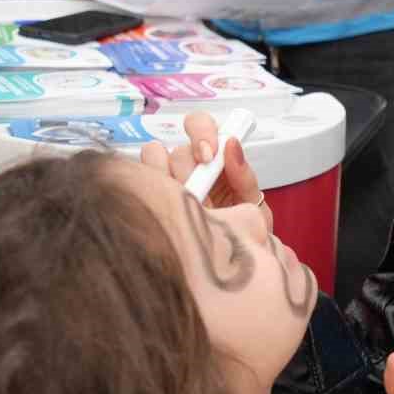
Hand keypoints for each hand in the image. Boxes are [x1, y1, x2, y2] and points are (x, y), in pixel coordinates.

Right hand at [138, 112, 269, 226]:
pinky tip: (167, 210)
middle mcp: (189, 166)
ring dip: (167, 177)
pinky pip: (141, 181)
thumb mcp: (252, 207)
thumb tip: (232, 145)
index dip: (202, 132)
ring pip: (154, 158)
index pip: (201, 126)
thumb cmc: (244, 234)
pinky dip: (151, 190)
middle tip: (196, 186)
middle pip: (177, 147)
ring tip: (184, 202)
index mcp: (216, 160)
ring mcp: (168, 183)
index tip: (209, 154)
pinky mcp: (153, 199)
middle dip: (188, 164)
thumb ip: (245, 176)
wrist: (233, 268)